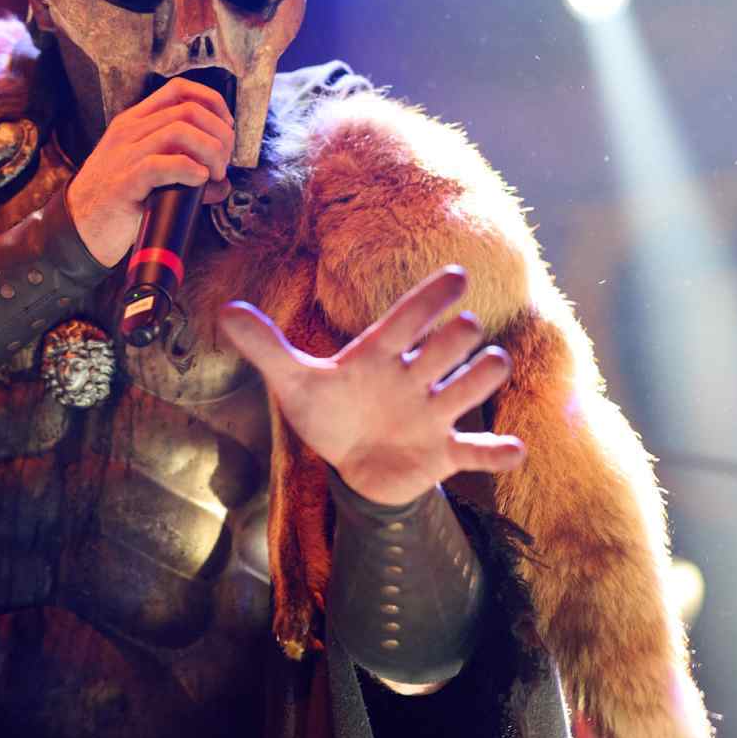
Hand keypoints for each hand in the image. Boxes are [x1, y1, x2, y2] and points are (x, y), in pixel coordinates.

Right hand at [65, 77, 233, 267]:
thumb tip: (221, 183)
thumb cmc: (115, 202)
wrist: (76, 229)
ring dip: (209, 151)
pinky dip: (190, 169)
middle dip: (218, 133)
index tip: (226, 128)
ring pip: (179, 131)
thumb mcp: (146, 174)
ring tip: (213, 174)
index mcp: (134, 123)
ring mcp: (124, 154)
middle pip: (188, 110)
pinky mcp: (124, 182)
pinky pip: (162, 164)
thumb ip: (182, 171)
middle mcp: (130, 132)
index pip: (179, 90)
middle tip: (224, 161)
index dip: (212, 102)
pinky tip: (199, 180)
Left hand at [219, 267, 526, 505]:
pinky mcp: (444, 454)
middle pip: (448, 345)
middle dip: (455, 338)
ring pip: (473, 386)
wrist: (352, 463)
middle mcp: (414, 377)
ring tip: (486, 368)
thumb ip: (265, 347)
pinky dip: (497, 452)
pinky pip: (479, 452)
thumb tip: (224, 310)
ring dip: (482, 377)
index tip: (456, 275)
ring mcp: (433, 414)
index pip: (407, 318)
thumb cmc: (330, 412)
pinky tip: (512, 449)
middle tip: (459, 333)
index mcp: (380, 355)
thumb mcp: (294, 382)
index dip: (430, 298)